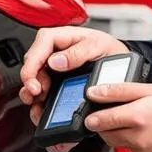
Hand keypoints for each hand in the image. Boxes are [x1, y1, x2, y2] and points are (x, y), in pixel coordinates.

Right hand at [19, 26, 127, 151]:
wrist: (120, 66)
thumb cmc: (108, 49)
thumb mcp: (98, 46)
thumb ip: (78, 52)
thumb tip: (56, 62)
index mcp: (59, 38)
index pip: (37, 49)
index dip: (31, 66)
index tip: (34, 83)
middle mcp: (52, 54)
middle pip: (32, 68)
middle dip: (30, 84)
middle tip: (37, 95)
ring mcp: (52, 70)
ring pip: (33, 83)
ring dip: (32, 95)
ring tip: (37, 105)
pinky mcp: (55, 84)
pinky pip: (42, 95)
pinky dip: (40, 105)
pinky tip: (43, 112)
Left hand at [84, 82, 151, 151]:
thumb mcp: (151, 90)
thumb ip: (121, 90)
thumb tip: (96, 92)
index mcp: (136, 116)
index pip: (100, 119)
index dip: (91, 114)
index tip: (88, 110)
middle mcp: (135, 136)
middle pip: (103, 132)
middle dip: (101, 122)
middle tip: (109, 112)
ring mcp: (138, 149)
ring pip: (113, 141)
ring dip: (112, 131)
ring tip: (127, 118)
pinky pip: (125, 147)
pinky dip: (125, 138)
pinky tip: (138, 129)